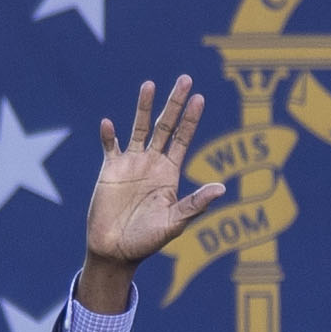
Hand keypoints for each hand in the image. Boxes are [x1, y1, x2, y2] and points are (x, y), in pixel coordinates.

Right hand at [76, 79, 226, 308]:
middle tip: (185, 79)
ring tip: (149, 84)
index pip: (183, 139)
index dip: (191, 119)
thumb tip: (222, 188)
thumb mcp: (174, 223)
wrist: (115, 251)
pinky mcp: (109, 171)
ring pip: (139, 128)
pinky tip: (109, 124)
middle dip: (174, 103)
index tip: (199, 98)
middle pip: (165, 125)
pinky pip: (110, 147)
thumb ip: (195, 204)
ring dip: (144, 107)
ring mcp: (130, 164)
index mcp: (170, 172)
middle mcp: (152, 163)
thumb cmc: (147, 241)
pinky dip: (108, 135)